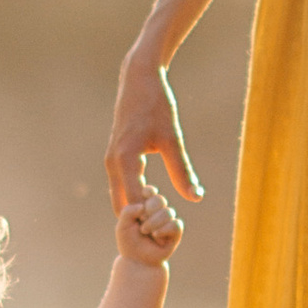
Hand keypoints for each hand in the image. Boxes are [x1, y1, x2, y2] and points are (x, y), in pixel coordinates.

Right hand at [106, 47, 203, 213]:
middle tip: (163, 227)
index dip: (151, 218)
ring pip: (120, 197)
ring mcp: (111, 160)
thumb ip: (182, 170)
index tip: (169, 226)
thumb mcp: (172, 139)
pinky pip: (122, 185)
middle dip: (141, 219)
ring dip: (138, 208)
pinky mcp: (115, 157)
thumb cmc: (157, 105)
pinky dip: (135, 196)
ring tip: (162, 215)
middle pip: (122, 206)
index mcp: (124, 160)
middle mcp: (112, 163)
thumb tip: (196, 197)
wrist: (138, 79)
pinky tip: (156, 198)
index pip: (134, 203)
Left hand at [115, 187, 184, 267]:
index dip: (149, 192)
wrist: (138, 261)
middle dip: (150, 209)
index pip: (150, 192)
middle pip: (160, 200)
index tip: (144, 196)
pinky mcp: (175, 233)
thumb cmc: (129, 243)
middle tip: (141, 221)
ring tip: (146, 231)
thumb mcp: (123, 226)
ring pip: (167, 212)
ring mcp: (167, 222)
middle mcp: (158, 212)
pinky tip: (156, 236)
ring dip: (154, 222)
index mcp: (145, 207)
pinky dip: (165, 229)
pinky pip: (175, 224)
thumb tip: (143, 206)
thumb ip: (128, 212)